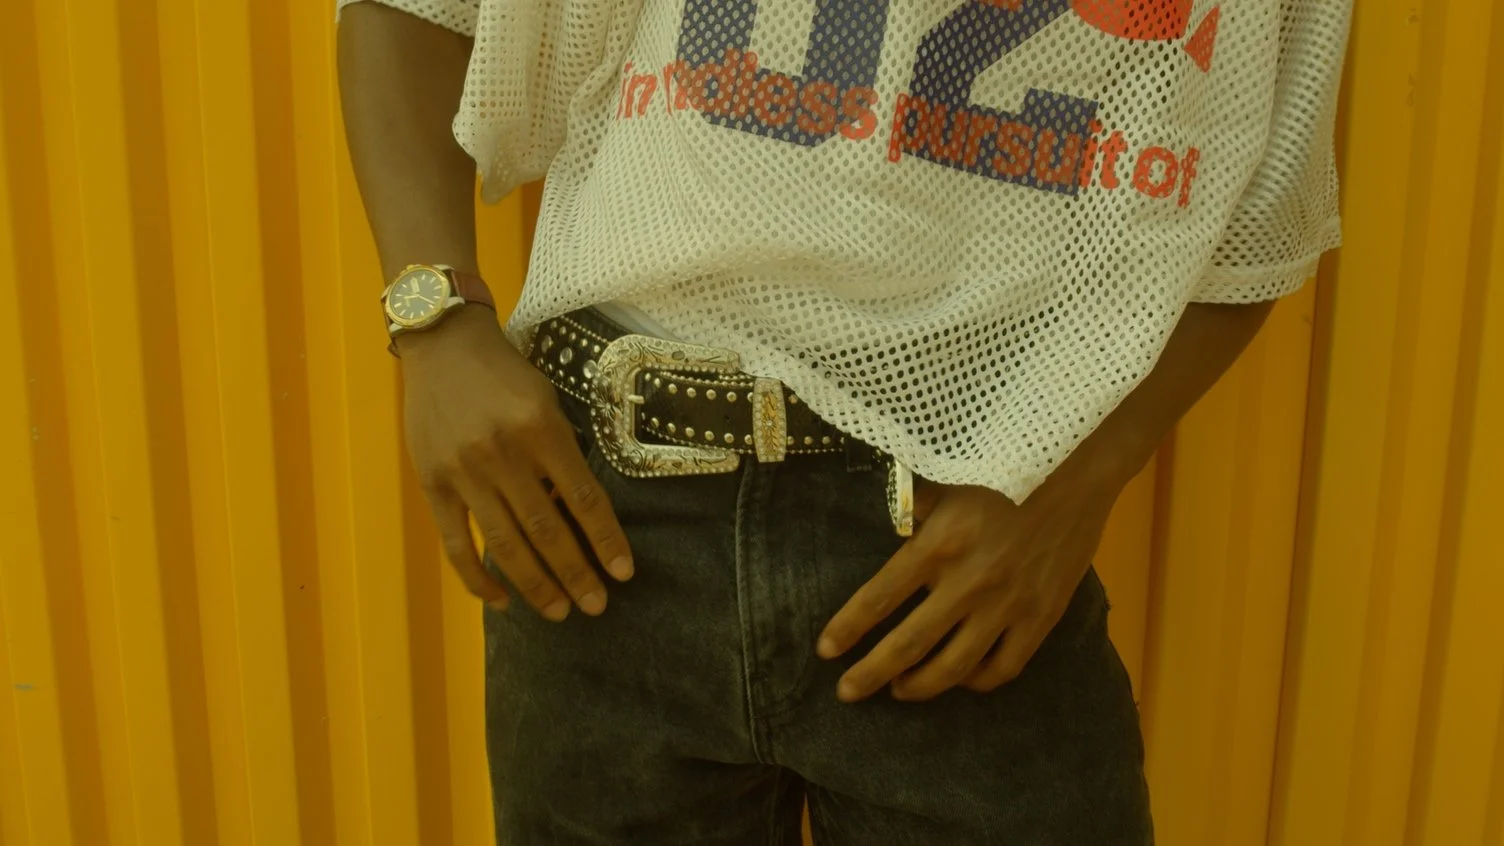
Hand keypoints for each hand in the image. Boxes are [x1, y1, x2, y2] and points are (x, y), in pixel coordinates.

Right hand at [398, 305, 632, 620]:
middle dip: (575, 575)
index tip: (623, 573)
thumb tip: (579, 514)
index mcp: (540, 429)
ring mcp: (463, 473)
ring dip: (535, 586)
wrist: (441, 345)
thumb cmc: (505, 373)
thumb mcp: (546, 401)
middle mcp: (502, 454)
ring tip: (559, 611)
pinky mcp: (432, 485)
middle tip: (596, 606)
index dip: (606, 540)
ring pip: (504, 545)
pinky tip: (501, 601)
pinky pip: (456, 544)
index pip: (583, 499)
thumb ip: (561, 454)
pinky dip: (477, 579)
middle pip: (546, 530)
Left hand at [816, 466, 1122, 701]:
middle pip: (909, 644)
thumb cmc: (1006, 466)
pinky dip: (977, 681)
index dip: (848, 628)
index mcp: (938, 545)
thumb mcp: (947, 476)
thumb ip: (913, 505)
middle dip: (871, 673)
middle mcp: (968, 582)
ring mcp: (1008, 605)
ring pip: (954, 667)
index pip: (879, 598)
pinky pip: (1005, 667)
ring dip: (920, 685)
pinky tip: (962, 677)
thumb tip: (887, 518)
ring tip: (899, 690)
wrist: (1077, 468)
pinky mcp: (1042, 617)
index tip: (826, 650)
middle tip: (847, 692)